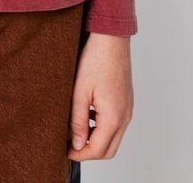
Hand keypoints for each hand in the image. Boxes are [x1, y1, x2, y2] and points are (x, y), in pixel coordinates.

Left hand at [67, 32, 133, 161]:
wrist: (111, 38)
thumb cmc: (96, 60)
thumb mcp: (80, 92)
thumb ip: (78, 121)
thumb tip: (77, 144)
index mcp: (114, 117)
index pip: (98, 150)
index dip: (80, 154)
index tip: (65, 151)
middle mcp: (125, 117)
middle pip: (108, 149)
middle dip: (89, 152)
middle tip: (69, 144)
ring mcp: (127, 109)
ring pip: (113, 137)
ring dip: (95, 139)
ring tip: (75, 128)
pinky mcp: (126, 102)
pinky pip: (115, 124)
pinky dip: (101, 127)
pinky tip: (86, 114)